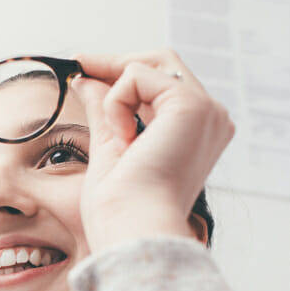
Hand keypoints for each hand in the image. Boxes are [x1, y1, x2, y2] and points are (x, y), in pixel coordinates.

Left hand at [71, 50, 234, 251]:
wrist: (132, 227)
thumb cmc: (121, 205)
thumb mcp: (110, 146)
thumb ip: (105, 110)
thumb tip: (87, 80)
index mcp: (196, 132)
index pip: (163, 83)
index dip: (123, 72)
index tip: (83, 66)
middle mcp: (210, 118)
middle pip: (163, 63)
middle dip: (117, 63)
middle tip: (79, 64)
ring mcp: (206, 111)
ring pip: (150, 65)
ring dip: (116, 94)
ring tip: (116, 137)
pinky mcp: (191, 106)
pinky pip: (137, 77)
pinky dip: (117, 103)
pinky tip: (124, 138)